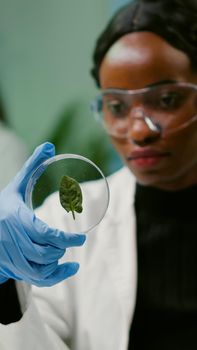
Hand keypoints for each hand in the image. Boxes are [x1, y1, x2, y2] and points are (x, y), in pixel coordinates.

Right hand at [0, 142, 85, 286]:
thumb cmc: (2, 204)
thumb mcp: (16, 184)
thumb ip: (32, 165)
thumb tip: (49, 145)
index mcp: (15, 218)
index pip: (44, 233)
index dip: (65, 238)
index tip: (81, 238)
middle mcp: (12, 239)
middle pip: (43, 253)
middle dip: (61, 248)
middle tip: (72, 240)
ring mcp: (10, 256)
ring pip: (39, 270)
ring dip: (57, 264)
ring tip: (66, 255)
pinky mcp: (11, 267)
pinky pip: (35, 279)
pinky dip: (54, 278)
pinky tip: (68, 269)